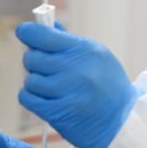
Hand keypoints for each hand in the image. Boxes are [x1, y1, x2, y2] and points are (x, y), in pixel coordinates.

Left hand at [16, 22, 139, 147]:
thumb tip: (45, 25)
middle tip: (47, 68)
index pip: (43, 35)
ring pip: (29, 80)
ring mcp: (67, 92)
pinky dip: (31, 98)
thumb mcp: (98, 56)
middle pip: (32, 58)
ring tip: (52, 87)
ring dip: (35, 83)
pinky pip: (27, 99)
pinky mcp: (58, 113)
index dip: (28, 32)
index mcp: (86, 50)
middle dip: (35, 62)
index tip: (24, 32)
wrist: (122, 122)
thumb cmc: (108, 85)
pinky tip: (46, 98)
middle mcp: (76, 69)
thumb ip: (69, 41)